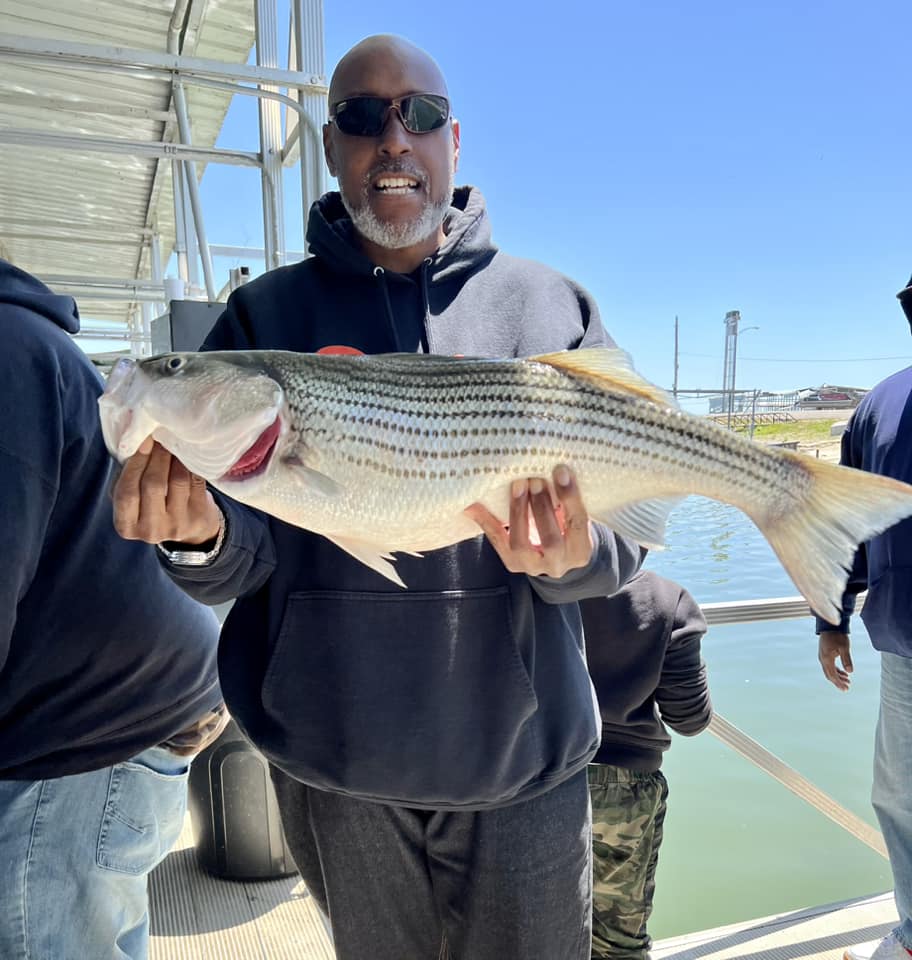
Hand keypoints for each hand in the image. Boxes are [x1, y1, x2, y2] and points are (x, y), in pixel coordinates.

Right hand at [112, 437, 221, 544]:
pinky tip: (188, 454)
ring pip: (178, 481)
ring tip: (174, 443)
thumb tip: (136, 440)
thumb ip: (128, 475)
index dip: (135, 463)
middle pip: (153, 485)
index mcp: (126, 526)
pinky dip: (191, 464)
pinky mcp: (199, 517)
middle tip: (161, 437)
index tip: (144, 441)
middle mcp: (151, 530)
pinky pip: (196, 482)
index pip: (126, 492)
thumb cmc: (153, 504)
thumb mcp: (133, 497)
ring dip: (175, 457)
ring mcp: (177, 526)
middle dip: (157, 457)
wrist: (189, 528)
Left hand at [464, 465, 593, 577]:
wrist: (557, 558)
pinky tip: (474, 505)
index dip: (569, 496)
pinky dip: (486, 521)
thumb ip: (568, 501)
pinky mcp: (513, 564)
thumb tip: (555, 468)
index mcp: (581, 552)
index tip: (561, 470)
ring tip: (517, 485)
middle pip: (550, 538)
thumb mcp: (575, 517)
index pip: (578, 523)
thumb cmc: (567, 527)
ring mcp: (533, 567)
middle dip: (541, 505)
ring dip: (517, 511)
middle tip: (534, 478)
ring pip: (520, 544)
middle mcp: (558, 564)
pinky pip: (497, 542)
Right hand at [818, 630, 853, 690]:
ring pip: (829, 671)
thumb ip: (847, 659)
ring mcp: (823, 657)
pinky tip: (844, 672)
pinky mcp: (825, 654)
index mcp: (826, 659)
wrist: (830, 626)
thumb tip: (850, 671)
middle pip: (829, 675)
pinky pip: (829, 666)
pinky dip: (836, 671)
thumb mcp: (844, 647)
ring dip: (837, 677)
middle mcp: (822, 659)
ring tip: (848, 680)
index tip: (846, 689)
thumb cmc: (837, 636)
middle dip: (838, 682)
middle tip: (847, 687)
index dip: (839, 683)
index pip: (832, 675)